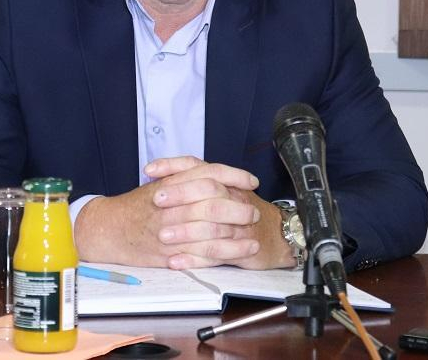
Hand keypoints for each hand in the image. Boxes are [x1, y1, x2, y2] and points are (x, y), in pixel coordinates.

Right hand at [73, 156, 293, 269]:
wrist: (109, 229)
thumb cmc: (136, 206)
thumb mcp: (160, 181)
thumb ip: (186, 175)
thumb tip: (218, 175)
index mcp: (172, 182)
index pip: (209, 173)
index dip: (234, 175)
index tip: (251, 181)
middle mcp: (172, 203)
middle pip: (214, 201)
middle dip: (239, 207)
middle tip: (254, 211)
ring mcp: (171, 229)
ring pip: (212, 230)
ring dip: (238, 234)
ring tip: (254, 236)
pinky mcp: (170, 252)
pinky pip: (204, 254)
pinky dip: (226, 254)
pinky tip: (240, 253)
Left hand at [148, 157, 294, 269]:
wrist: (277, 235)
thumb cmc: (243, 211)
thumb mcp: (223, 190)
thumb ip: (195, 182)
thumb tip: (159, 177)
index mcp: (223, 182)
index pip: (197, 166)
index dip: (173, 166)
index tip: (149, 171)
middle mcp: (231, 198)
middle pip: (206, 190)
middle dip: (179, 195)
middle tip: (156, 200)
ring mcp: (237, 224)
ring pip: (211, 224)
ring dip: (185, 231)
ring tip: (162, 236)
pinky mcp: (240, 248)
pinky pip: (216, 254)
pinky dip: (194, 259)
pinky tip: (175, 261)